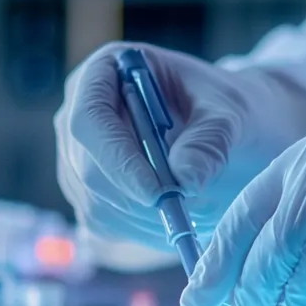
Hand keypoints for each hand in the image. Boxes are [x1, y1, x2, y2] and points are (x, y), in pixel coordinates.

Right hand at [55, 42, 305, 254]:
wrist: (223, 136)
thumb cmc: (223, 111)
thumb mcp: (229, 114)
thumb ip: (209, 140)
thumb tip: (184, 178)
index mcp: (105, 73)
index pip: (90, 119)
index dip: (119, 159)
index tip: (159, 193)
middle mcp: (78, 115)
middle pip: (87, 169)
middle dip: (138, 198)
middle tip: (189, 210)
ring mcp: (75, 160)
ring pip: (96, 204)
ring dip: (147, 219)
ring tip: (198, 208)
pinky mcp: (86, 196)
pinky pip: (104, 225)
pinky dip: (143, 232)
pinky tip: (180, 218)